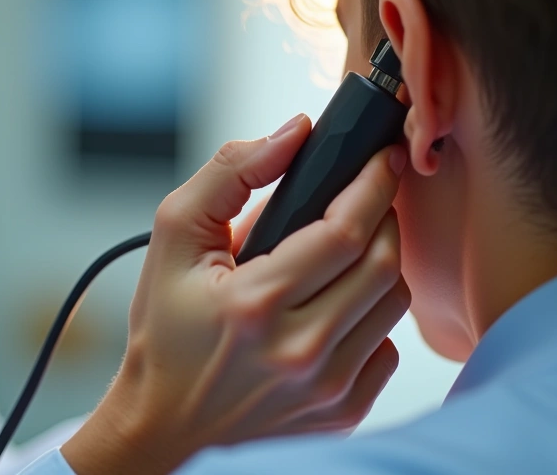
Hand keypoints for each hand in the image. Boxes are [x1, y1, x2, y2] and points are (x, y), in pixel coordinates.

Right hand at [61, 114, 410, 473]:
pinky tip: (335, 308)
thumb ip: (230, 172)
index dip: (373, 184)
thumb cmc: (167, 329)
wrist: (164, 423)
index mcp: (255, 304)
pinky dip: (370, 317)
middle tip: (366, 199)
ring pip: (392, 303)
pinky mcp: (343, 413)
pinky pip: (387, 347)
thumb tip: (295, 132)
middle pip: (381, 263)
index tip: (382, 157)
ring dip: (378, 264)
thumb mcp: (174, 236)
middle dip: (383, 217)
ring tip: (343, 254)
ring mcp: (326, 389)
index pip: (345, 231)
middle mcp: (298, 353)